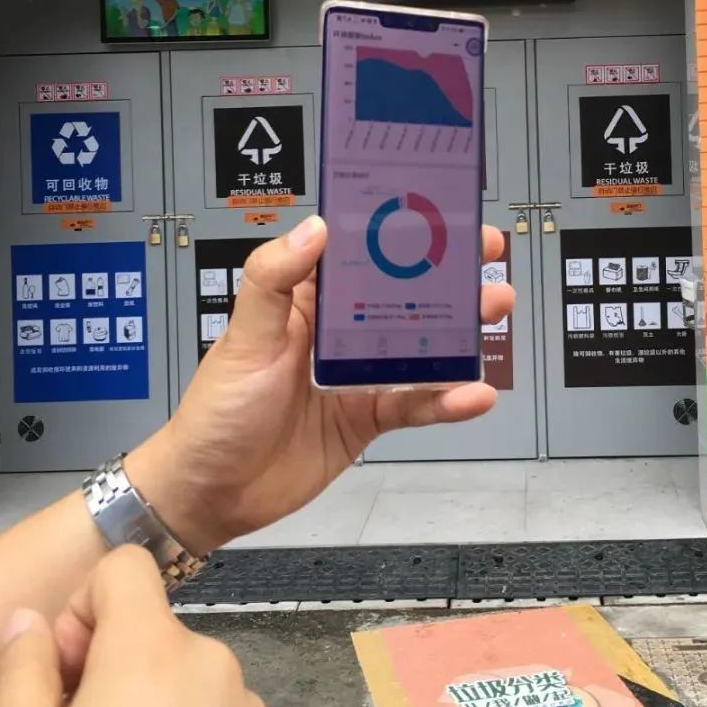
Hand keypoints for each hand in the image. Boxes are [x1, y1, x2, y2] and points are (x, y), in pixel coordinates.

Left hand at [129, 218, 514, 551]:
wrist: (211, 493)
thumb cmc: (215, 412)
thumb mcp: (243, 338)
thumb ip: (273, 279)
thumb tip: (314, 228)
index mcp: (305, 301)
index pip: (359, 253)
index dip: (399, 232)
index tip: (439, 212)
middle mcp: (336, 334)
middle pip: (402, 295)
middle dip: (447, 275)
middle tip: (489, 256)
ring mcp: (356, 377)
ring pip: (419, 346)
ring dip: (459, 331)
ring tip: (495, 312)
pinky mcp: (367, 419)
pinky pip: (416, 404)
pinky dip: (446, 400)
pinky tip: (473, 394)